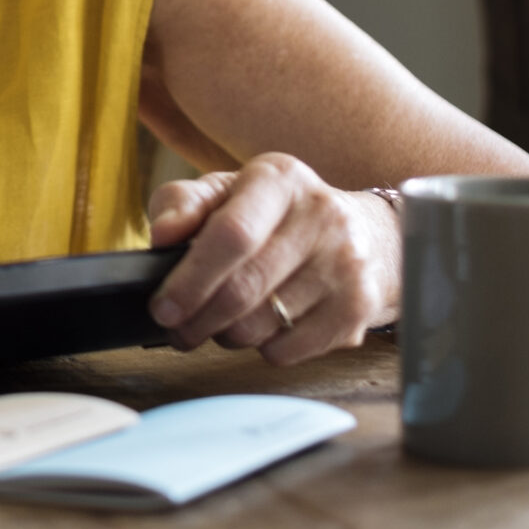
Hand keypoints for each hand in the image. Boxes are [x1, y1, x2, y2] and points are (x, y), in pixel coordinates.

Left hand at [145, 152, 398, 363]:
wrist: (366, 236)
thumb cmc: (276, 216)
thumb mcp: (227, 192)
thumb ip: (184, 204)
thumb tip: (162, 234)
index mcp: (280, 179)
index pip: (232, 233)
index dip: (191, 277)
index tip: (162, 306)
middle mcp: (321, 216)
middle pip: (244, 287)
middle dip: (198, 318)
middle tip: (178, 329)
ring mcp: (346, 264)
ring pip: (261, 326)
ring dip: (226, 335)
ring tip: (218, 323)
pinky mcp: (358, 308)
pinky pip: (288, 350)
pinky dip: (261, 348)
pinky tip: (263, 328)